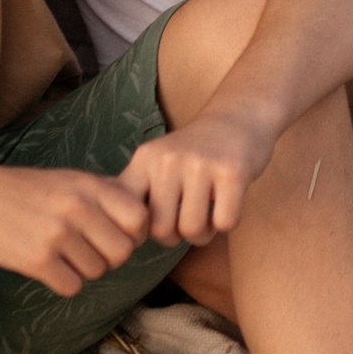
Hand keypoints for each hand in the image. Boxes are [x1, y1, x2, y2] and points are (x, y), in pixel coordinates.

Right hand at [0, 163, 154, 296]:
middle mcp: (78, 208)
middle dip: (109, 258)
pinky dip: (62, 282)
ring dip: (82, 270)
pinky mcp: (37, 260)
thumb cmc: (26, 190)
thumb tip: (143, 214)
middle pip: (122, 253)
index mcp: (90, 186)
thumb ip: (105, 194)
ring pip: (97, 272)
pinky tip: (47, 266)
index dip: (132, 234)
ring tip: (60, 253)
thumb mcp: (70, 179)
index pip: (139, 219)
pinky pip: (72, 286)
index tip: (115, 236)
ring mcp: (58, 234)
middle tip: (87, 251)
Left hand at [121, 113, 271, 248]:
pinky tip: (227, 204)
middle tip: (186, 218)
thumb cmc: (193, 153)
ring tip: (207, 213)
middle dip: (177, 236)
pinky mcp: (232, 172)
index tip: (154, 227)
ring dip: (203, 233)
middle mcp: (168, 160)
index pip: (128, 214)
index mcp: (145, 159)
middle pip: (162, 231)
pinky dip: (226, 223)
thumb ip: (134, 191)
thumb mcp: (157, 161)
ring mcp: (200, 165)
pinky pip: (224, 223)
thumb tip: (114, 231)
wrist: (238, 117)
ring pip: (193, 230)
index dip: (140, 233)